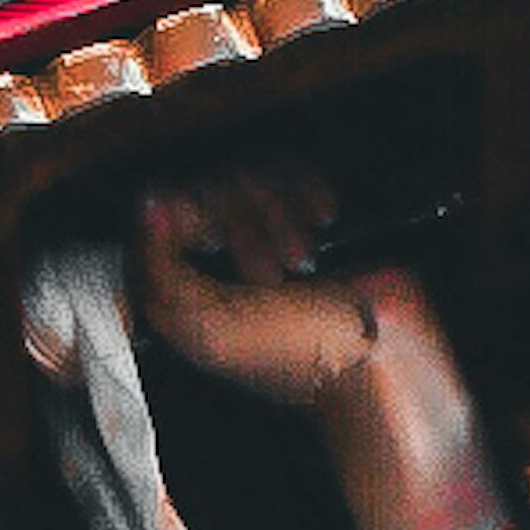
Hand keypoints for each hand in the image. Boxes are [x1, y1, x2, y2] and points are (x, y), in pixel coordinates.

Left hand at [127, 161, 422, 414]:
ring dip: (278, 212)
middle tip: (267, 271)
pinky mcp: (304, 215)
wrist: (381, 354)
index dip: (193, 215)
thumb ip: (159, 272)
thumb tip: (148, 204)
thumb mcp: (208, 328)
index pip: (164, 207)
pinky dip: (306, 190)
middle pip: (209, 185)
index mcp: (182, 287)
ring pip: (251, 174)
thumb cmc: (298, 358)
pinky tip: (320, 220)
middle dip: (242, 222)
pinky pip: (291, 171)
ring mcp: (262, 235)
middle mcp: (216, 259)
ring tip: (300, 259)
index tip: (218, 243)